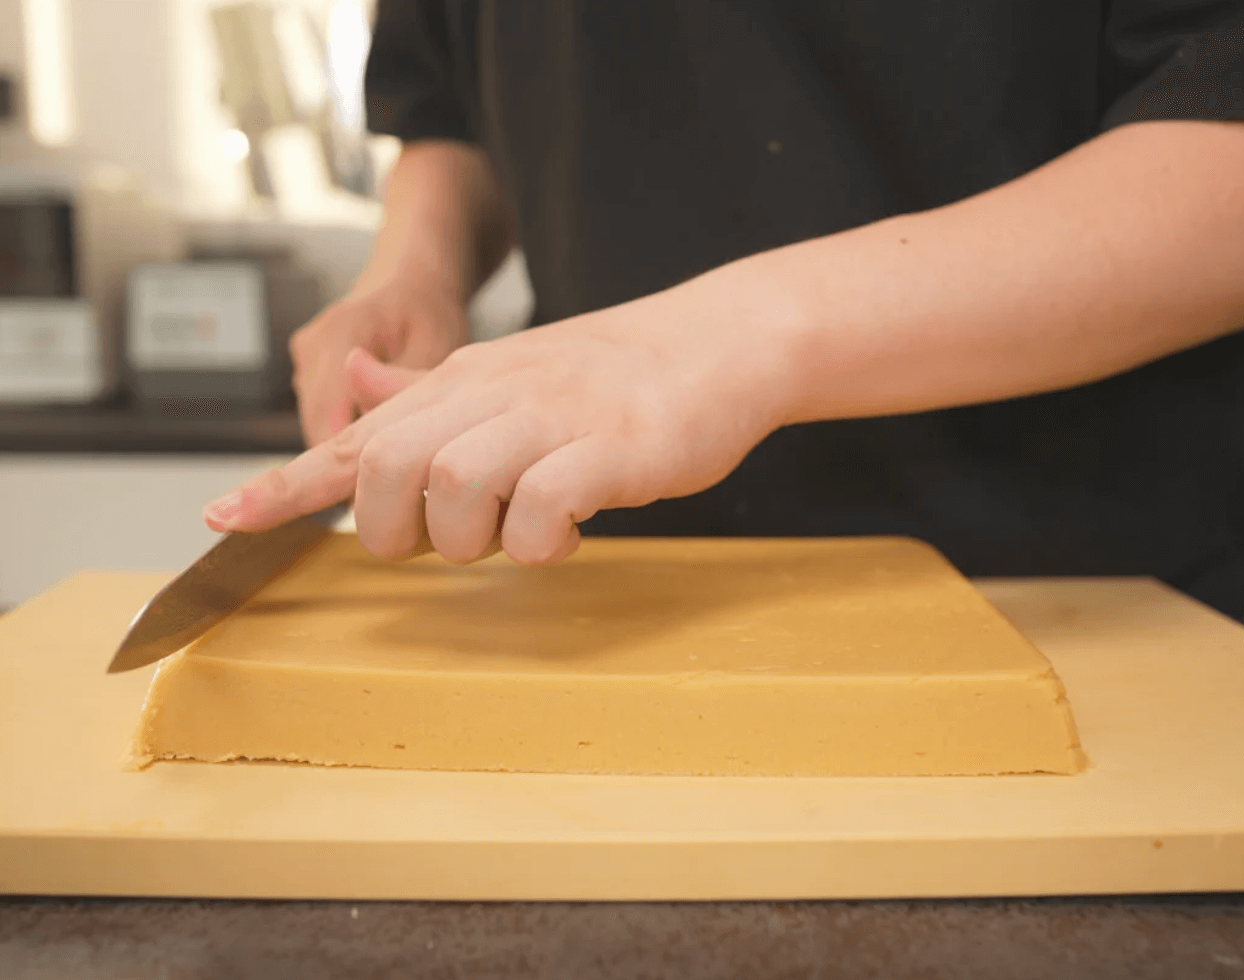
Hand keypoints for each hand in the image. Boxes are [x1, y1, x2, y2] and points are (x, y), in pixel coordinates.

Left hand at [204, 280, 794, 565]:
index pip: (355, 436)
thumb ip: (429, 388)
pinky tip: (568, 532)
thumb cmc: (613, 372)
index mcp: (462, 381)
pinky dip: (541, 544)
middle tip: (441, 541)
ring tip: (518, 532)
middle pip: (387, 468)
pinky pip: (540, 511)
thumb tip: (355, 383)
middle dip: (395, 529)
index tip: (219, 519)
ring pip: (452, 491)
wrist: (717, 342)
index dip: (282, 484)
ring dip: (472, 540)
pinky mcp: (607, 451)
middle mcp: (492, 394)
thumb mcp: (512, 369)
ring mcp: (550, 419)